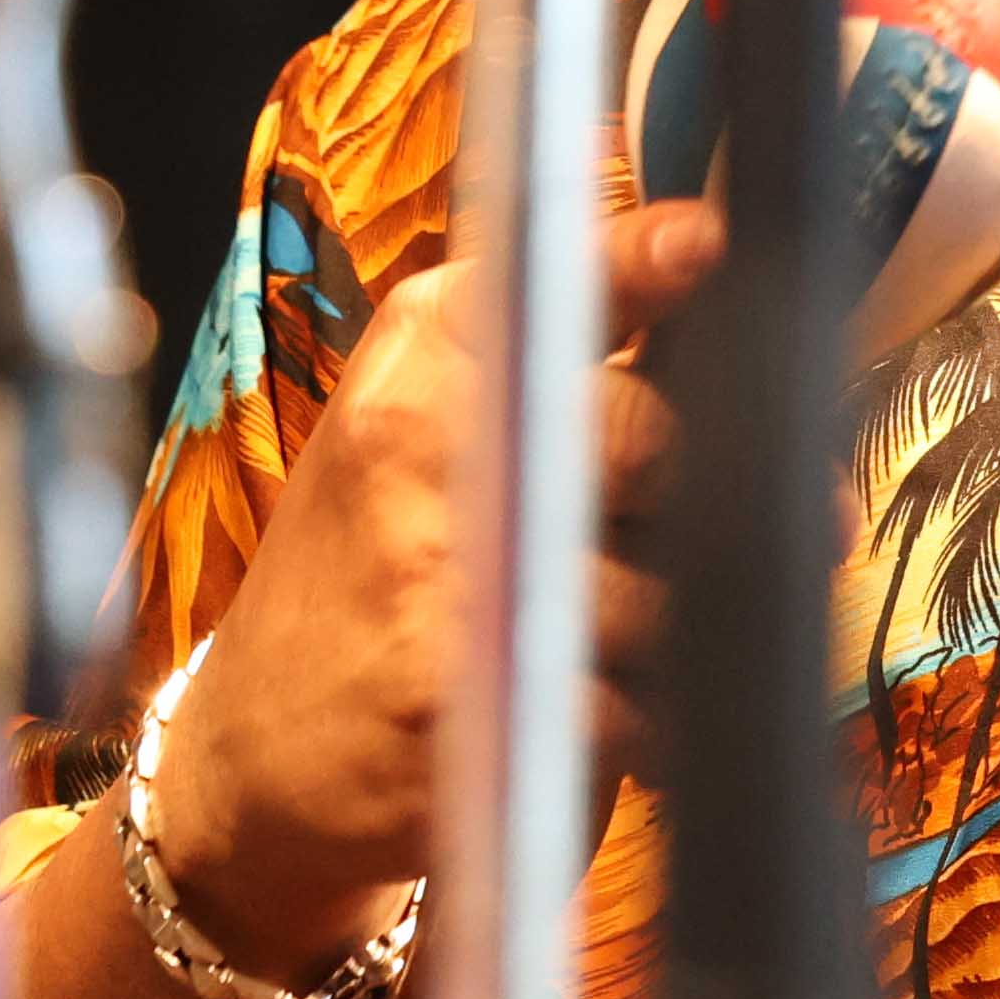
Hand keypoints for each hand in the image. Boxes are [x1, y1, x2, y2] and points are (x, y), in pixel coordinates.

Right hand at [149, 201, 724, 976]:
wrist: (248, 754)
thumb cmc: (366, 567)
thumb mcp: (417, 421)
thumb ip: (547, 352)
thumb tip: (713, 271)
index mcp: (418, 360)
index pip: (554, 279)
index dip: (649, 261)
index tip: (707, 245)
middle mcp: (428, 448)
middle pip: (653, 436)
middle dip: (714, 486)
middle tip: (751, 518)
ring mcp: (451, 582)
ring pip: (669, 583)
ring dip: (683, 619)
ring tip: (621, 632)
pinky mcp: (484, 710)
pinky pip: (648, 704)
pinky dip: (651, 719)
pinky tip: (597, 709)